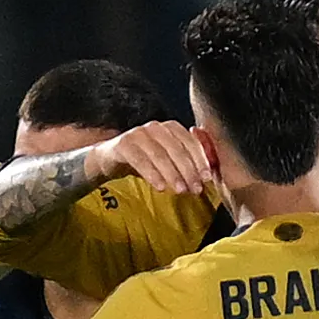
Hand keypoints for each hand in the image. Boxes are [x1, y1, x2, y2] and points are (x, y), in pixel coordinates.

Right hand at [85, 120, 217, 197]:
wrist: (111, 159)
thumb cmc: (145, 161)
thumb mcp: (167, 159)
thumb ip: (186, 162)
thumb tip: (208, 176)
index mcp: (170, 128)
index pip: (190, 142)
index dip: (200, 160)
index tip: (206, 178)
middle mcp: (156, 127)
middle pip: (176, 149)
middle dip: (188, 171)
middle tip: (195, 189)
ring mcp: (139, 134)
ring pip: (160, 155)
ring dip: (172, 174)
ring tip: (180, 190)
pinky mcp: (124, 144)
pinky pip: (140, 160)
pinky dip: (152, 174)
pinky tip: (160, 187)